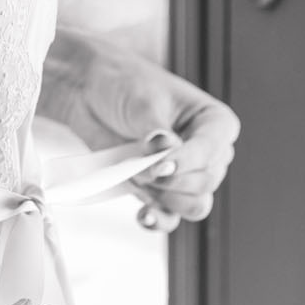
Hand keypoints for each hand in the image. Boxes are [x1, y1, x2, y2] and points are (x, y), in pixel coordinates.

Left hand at [40, 28, 239, 232]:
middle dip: (171, 180)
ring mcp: (185, 174)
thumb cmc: (125, 85)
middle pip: (206, 183)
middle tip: (139, 165)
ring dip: (165, 198)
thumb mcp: (143, 101)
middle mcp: (207, 151)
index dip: (187, 162)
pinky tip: (142, 214)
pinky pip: (171, 218)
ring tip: (136, 178)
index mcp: (214, 122)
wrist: (90, 92)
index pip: (213, 151)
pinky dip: (158, 219)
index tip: (159, 164)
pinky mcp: (160, 190)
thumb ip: (156, 131)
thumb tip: (167, 151)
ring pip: (194, 205)